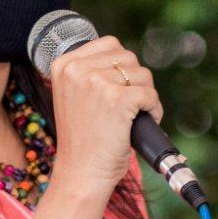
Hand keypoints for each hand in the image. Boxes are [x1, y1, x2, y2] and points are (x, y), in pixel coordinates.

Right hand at [45, 37, 160, 201]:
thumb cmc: (82, 140)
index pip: (109, 44)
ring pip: (142, 74)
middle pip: (128, 57)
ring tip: (132, 117)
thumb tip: (123, 57)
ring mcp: (97, 82)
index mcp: (64, 65)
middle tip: (127, 107)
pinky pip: (150, 94)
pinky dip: (154, 110)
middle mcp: (77, 69)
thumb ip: (90, 72)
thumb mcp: (74, 96)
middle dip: (135, 81)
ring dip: (145, 95)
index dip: (121, 68)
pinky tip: (142, 122)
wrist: (81, 174)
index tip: (116, 91)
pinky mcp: (118, 99)